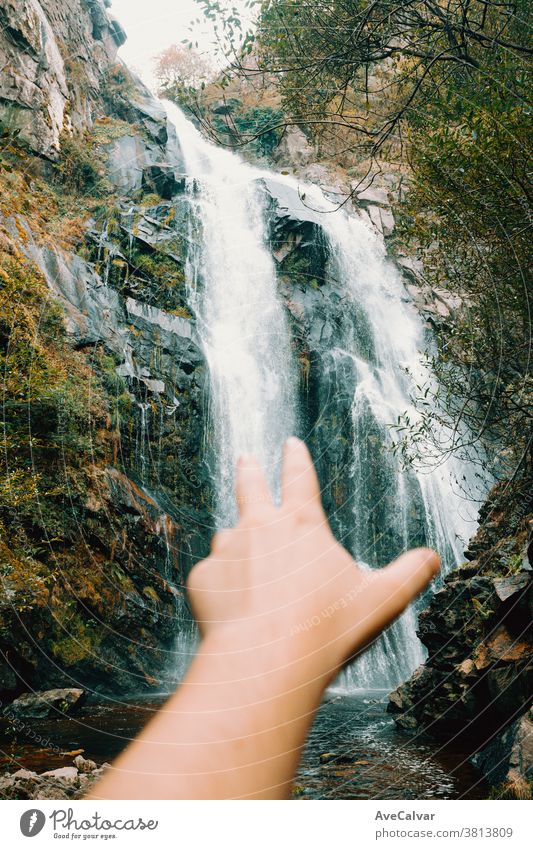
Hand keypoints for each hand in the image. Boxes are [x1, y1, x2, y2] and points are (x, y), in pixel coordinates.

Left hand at [187, 437, 438, 679]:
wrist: (266, 659)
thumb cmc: (327, 628)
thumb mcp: (381, 600)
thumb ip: (409, 574)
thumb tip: (433, 558)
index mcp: (302, 524)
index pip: (299, 478)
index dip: (296, 458)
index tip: (290, 443)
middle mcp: (260, 527)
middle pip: (251, 487)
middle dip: (250, 470)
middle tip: (246, 458)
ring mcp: (227, 550)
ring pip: (227, 534)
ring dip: (235, 539)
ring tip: (240, 554)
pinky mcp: (203, 578)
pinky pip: (211, 575)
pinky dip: (221, 585)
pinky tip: (232, 607)